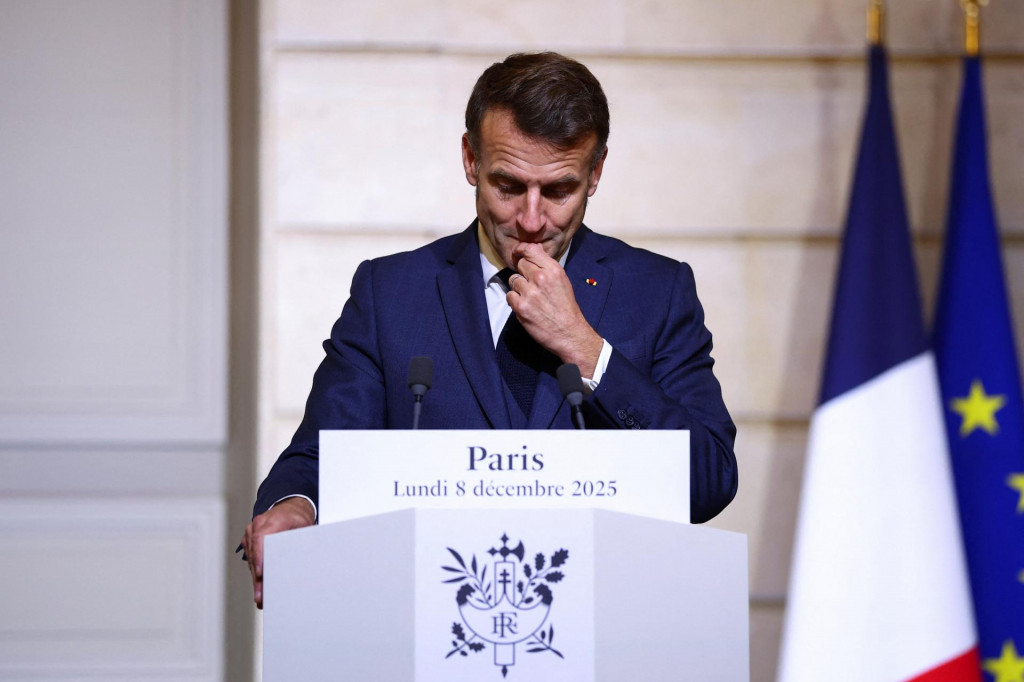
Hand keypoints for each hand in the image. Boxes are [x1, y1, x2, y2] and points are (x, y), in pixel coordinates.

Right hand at [241, 496, 315, 608]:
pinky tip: (259, 585)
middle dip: (258, 576)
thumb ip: (301, 541)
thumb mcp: (304, 526)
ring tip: (260, 596)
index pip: (261, 539)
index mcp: (272, 520)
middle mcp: (258, 526)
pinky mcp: (250, 540)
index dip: (260, 557)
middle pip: (255, 554)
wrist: (290, 508)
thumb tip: (304, 558)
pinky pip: (251, 558)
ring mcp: (251, 533)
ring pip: (252, 559)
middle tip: (261, 594)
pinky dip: (255, 572)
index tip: (260, 573)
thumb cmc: (297, 517)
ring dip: (255, 578)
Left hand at [507, 242, 602, 376]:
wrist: (569, 333)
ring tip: (530, 298)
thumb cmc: (566, 308)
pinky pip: (510, 296)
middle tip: (531, 285)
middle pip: (520, 264)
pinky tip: (526, 306)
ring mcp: (530, 292)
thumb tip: (533, 249)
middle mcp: (541, 278)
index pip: (530, 250)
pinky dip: (515, 301)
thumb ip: (547, 265)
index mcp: (553, 270)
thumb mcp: (562, 281)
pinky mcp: (521, 307)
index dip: (521, 250)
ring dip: (519, 288)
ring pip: (513, 280)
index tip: (518, 252)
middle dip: (523, 273)